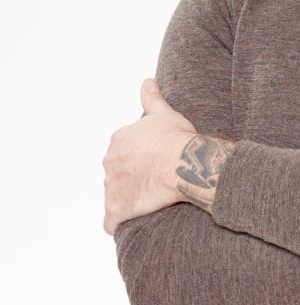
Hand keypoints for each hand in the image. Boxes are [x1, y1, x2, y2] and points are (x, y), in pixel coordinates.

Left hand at [103, 79, 196, 234]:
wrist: (184, 162)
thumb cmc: (177, 137)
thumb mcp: (165, 112)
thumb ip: (152, 98)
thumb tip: (147, 81)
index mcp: (119, 139)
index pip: (122, 150)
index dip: (139, 156)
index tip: (155, 160)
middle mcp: (110, 161)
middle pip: (117, 172)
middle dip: (131, 177)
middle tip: (154, 179)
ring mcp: (111, 185)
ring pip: (114, 194)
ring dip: (127, 198)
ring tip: (150, 199)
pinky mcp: (116, 208)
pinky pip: (111, 222)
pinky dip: (117, 223)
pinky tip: (130, 222)